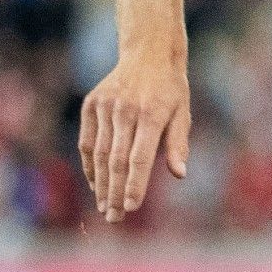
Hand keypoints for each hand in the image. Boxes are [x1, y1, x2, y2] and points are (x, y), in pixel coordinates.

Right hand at [79, 55, 190, 222]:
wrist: (148, 53)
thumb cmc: (171, 89)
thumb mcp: (183, 112)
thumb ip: (178, 143)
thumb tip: (180, 174)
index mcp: (152, 114)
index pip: (140, 157)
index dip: (135, 184)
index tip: (131, 207)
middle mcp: (126, 110)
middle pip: (117, 160)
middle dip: (115, 192)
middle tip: (115, 218)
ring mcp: (105, 107)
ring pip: (99, 154)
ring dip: (101, 184)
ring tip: (105, 207)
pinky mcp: (91, 104)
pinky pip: (88, 142)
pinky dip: (90, 165)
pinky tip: (96, 184)